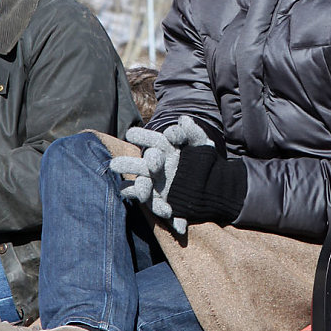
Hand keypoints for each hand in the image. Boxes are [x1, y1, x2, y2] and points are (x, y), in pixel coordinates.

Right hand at [108, 118, 212, 234]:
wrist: (214, 183)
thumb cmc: (203, 157)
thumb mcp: (201, 143)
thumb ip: (192, 131)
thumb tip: (183, 120)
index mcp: (161, 148)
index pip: (145, 140)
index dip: (140, 137)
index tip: (133, 135)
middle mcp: (153, 166)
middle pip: (133, 164)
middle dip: (125, 164)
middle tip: (116, 165)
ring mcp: (154, 184)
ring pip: (137, 186)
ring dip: (139, 189)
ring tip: (145, 192)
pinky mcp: (160, 200)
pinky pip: (153, 205)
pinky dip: (160, 208)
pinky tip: (168, 210)